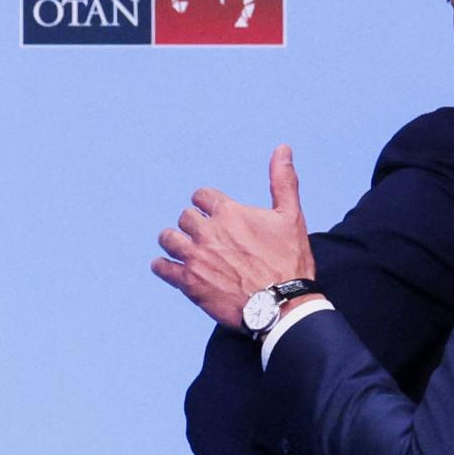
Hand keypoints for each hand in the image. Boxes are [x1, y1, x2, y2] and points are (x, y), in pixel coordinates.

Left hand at [152, 144, 316, 329]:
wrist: (284, 306)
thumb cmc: (290, 262)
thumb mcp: (291, 217)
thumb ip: (283, 181)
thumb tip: (282, 148)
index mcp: (229, 213)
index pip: (202, 196)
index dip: (209, 205)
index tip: (216, 215)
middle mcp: (208, 232)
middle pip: (185, 217)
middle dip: (195, 225)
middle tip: (208, 238)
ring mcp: (195, 257)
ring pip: (168, 239)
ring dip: (175, 242)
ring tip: (186, 250)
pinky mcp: (188, 282)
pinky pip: (162, 268)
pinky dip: (163, 266)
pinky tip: (170, 267)